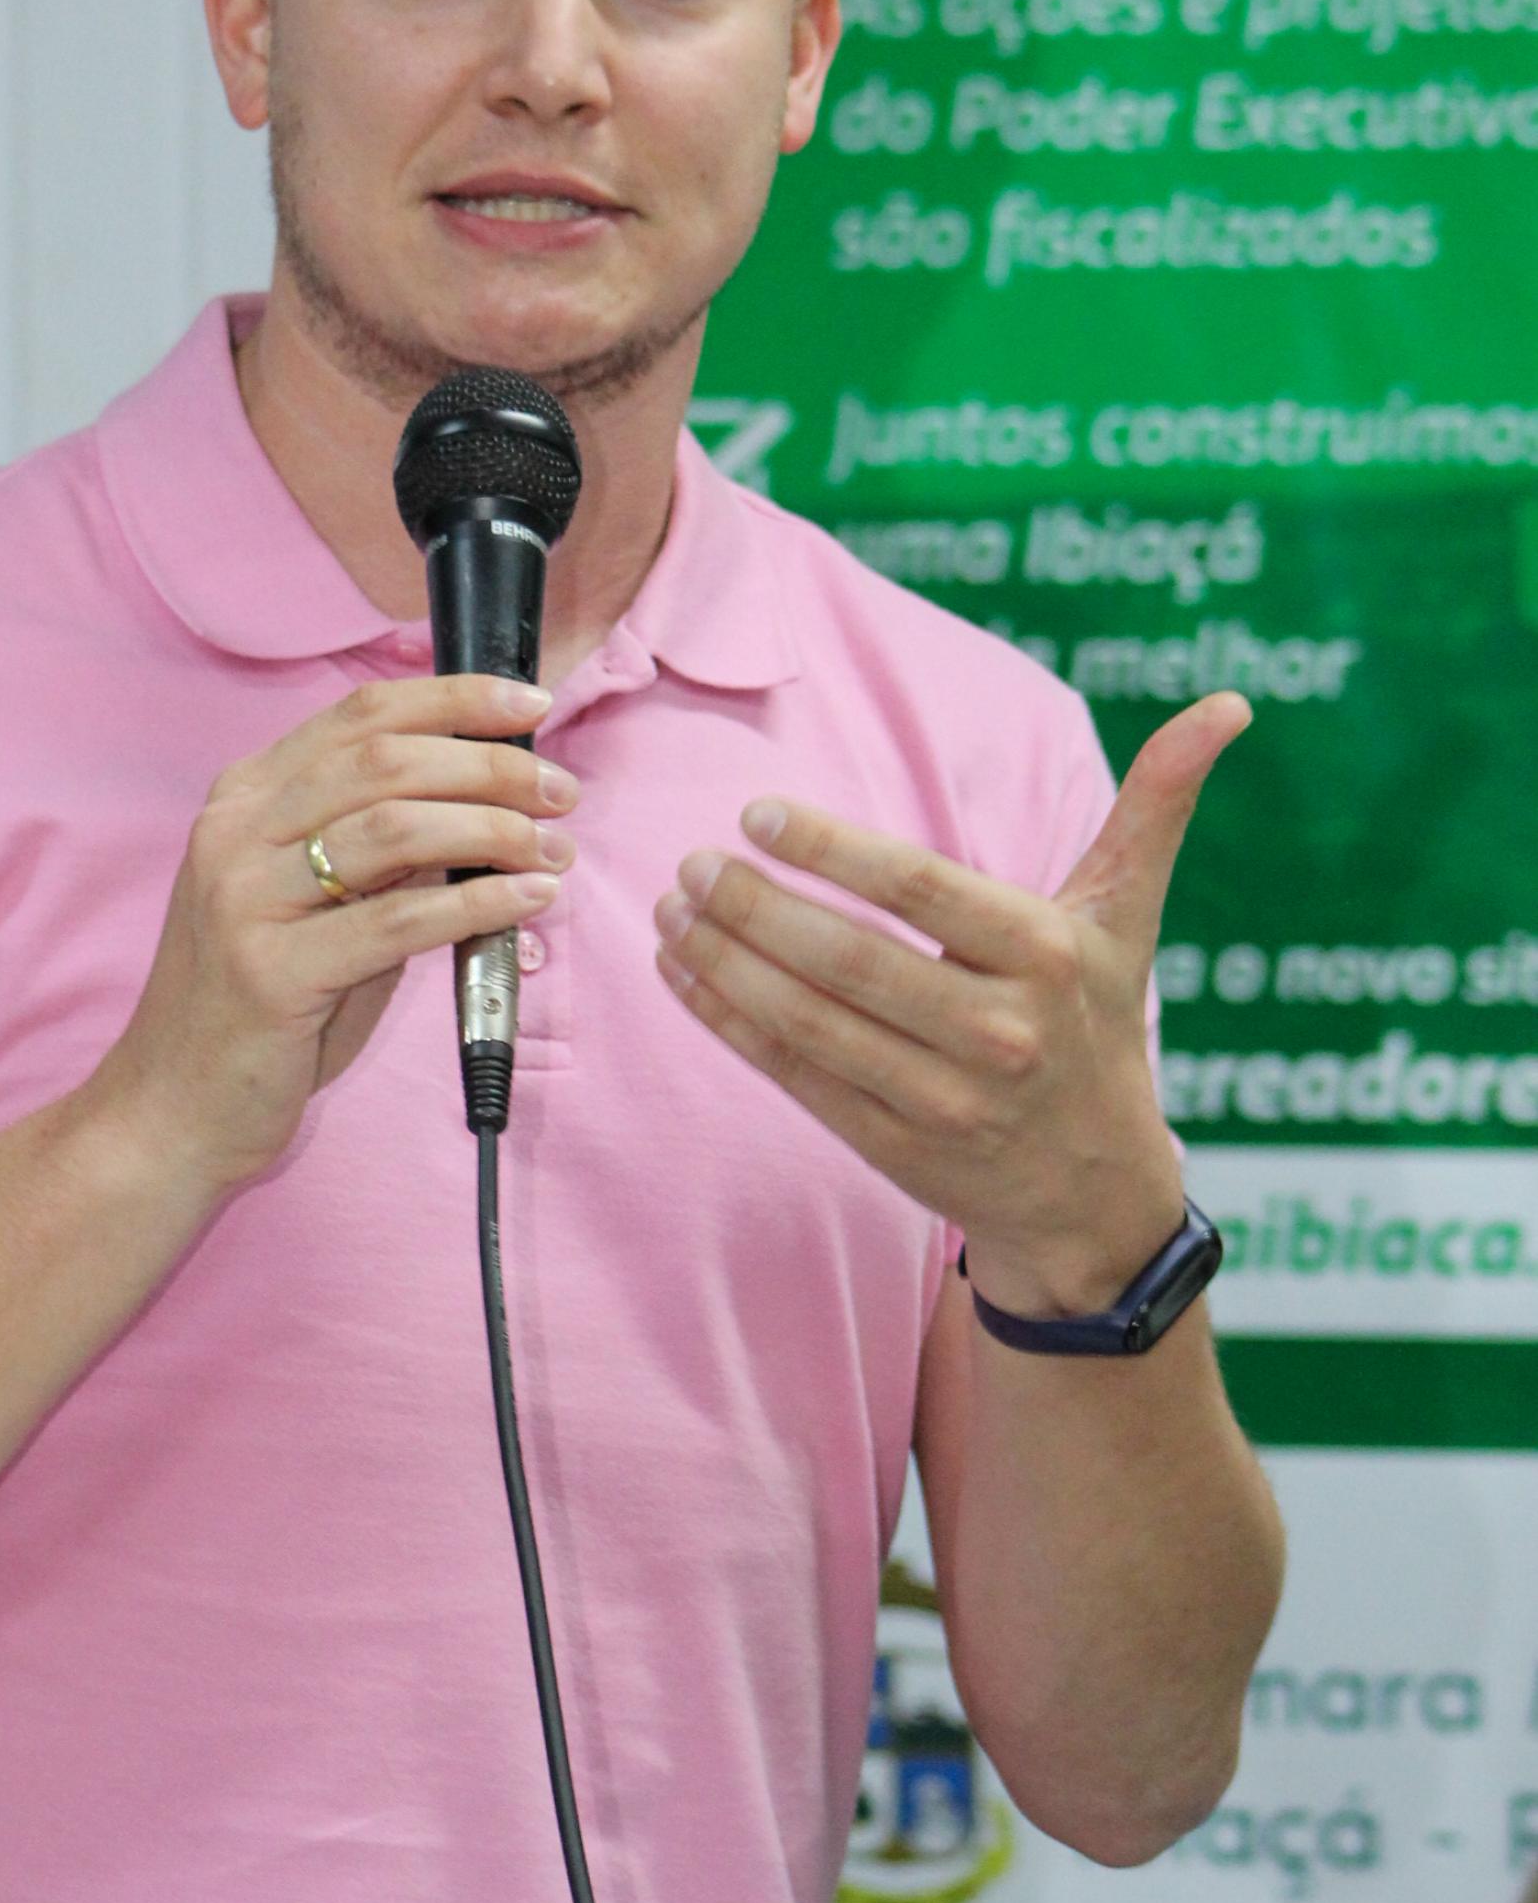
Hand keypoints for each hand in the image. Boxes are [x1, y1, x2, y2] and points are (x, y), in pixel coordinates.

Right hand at [92, 674, 574, 1196]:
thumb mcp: (317, 907)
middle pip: (386, 760)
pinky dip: (478, 904)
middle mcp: (235, 831)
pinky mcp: (270, 971)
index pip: (361, 716)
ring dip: (494, 830)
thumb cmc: (259, 1009)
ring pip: (395, 827)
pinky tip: (527, 901)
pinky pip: (398, 920)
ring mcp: (245, 898)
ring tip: (553, 849)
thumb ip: (384, 853)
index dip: (454, 699)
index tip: (528, 701)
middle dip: (491, 764)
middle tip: (561, 791)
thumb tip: (490, 805)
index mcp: (244, 798)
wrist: (170, 1109)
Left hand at [653, 695, 1248, 1318]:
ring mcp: (942, 1100)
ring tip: (671, 910)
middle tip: (690, 862)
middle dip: (757, 909)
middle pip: (853, 962)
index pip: (923, 891)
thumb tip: (1230, 706)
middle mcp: (999, 1033)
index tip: (758, 813)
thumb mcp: (1128, 918)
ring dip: (727, 965)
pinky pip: (794, 1077)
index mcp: (1048, 959)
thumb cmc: (1099, 1027)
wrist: (1095, 1196)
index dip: (834, 851)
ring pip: (812, 1024)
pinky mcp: (892, 1147)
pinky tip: (683, 974)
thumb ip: (1158, 807)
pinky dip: (730, 1024)